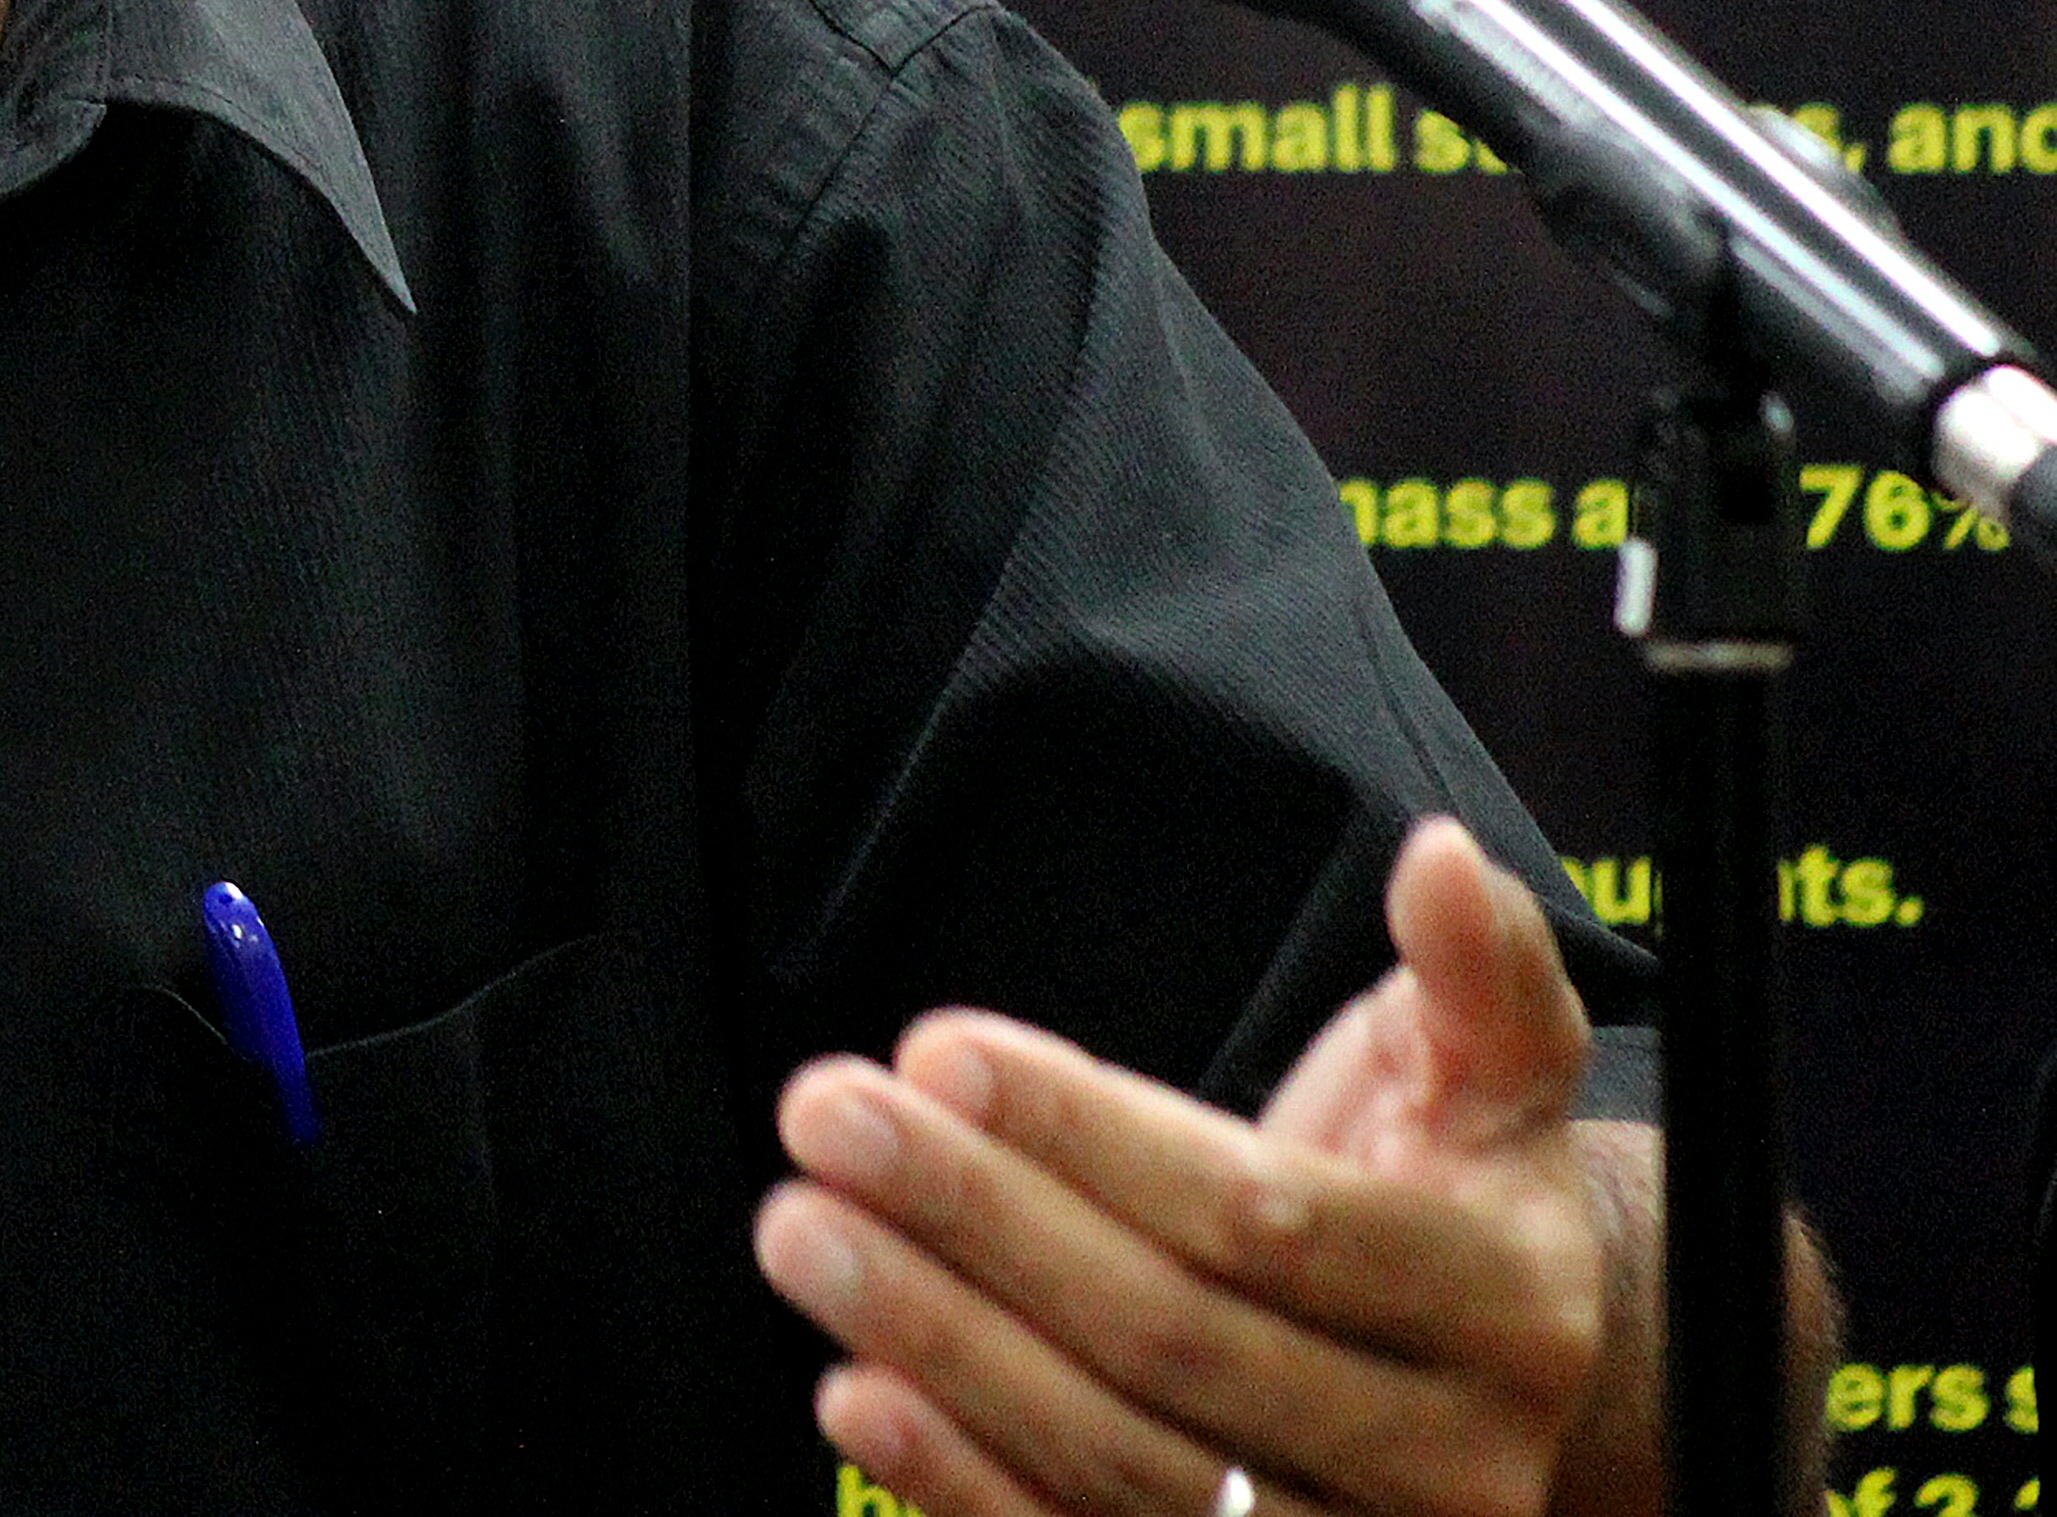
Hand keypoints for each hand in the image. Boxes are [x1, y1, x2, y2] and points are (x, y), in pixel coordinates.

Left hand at [757, 818, 1615, 1516]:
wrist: (1480, 1382)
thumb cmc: (1448, 1189)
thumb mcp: (1487, 1072)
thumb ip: (1477, 967)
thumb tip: (1442, 857)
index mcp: (1509, 1308)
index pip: (1267, 1219)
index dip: (1093, 1134)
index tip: (939, 1048)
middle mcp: (1450, 1463)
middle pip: (1175, 1344)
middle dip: (980, 1221)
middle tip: (828, 1120)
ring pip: (1120, 1465)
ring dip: (940, 1345)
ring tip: (802, 1232)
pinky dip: (957, 1485)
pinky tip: (851, 1392)